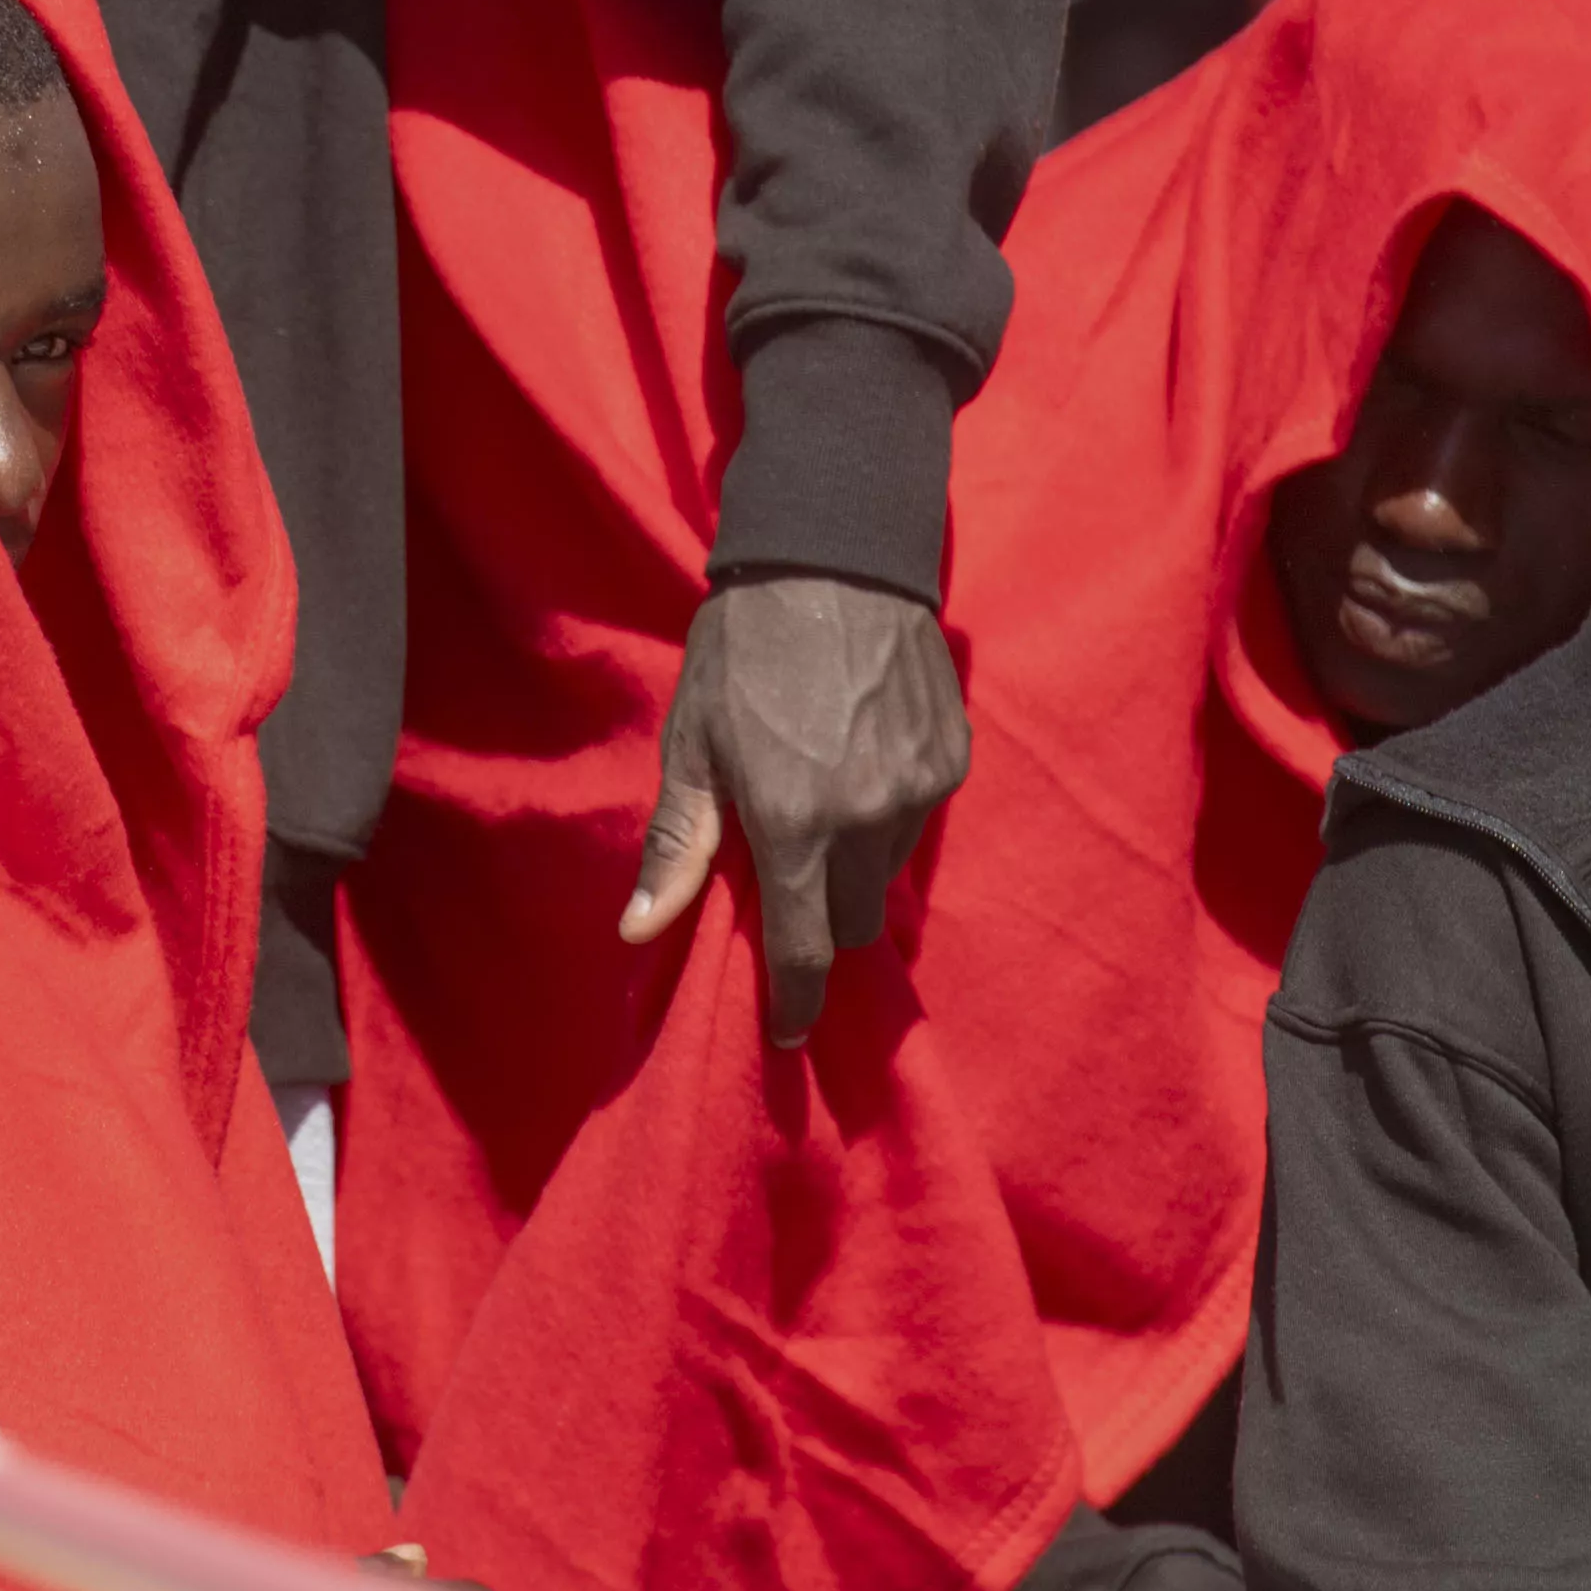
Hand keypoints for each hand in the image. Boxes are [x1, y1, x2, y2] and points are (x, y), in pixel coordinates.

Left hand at [621, 572, 968, 1047]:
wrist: (832, 555)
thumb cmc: (742, 648)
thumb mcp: (692, 741)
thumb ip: (676, 845)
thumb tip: (639, 932)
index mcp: (794, 821)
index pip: (804, 950)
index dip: (796, 1003)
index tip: (787, 1035)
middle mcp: (867, 817)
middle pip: (854, 919)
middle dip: (822, 915)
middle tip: (788, 873)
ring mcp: (919, 787)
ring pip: (888, 871)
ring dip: (855, 861)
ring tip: (820, 797)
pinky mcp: (951, 757)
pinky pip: (918, 818)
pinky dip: (889, 811)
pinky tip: (857, 757)